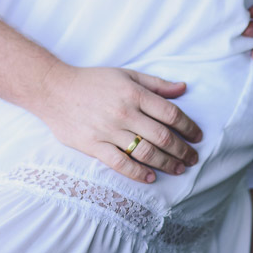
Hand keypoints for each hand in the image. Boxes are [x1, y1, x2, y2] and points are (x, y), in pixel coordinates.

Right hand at [37, 63, 201, 183]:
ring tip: (178, 169)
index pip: (170, 113)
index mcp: (134, 93)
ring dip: (166, 163)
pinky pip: (120, 163)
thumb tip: (183, 88)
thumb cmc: (92, 81)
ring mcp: (108, 130)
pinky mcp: (93, 145)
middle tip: (193, 158)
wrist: (54, 89)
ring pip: (145, 152)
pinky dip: (137, 173)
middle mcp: (124, 112)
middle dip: (182, 150)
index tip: (197, 136)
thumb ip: (155, 84)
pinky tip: (150, 177)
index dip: (188, 126)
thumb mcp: (126, 75)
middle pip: (162, 136)